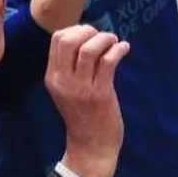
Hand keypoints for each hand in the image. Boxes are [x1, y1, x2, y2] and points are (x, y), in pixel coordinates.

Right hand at [46, 25, 129, 176]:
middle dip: (89, 30)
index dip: (77, 29)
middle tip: (103, 37)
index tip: (91, 34)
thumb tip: (88, 37)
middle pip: (68, 39)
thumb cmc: (83, 116)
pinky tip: (124, 49)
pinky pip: (108, 62)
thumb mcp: (68, 90)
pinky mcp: (100, 94)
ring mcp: (81, 88)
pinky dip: (118, 49)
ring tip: (115, 42)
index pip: (57, 40)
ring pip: (88, 48)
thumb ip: (72, 67)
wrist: (91, 146)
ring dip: (105, 39)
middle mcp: (63, 81)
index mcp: (53, 77)